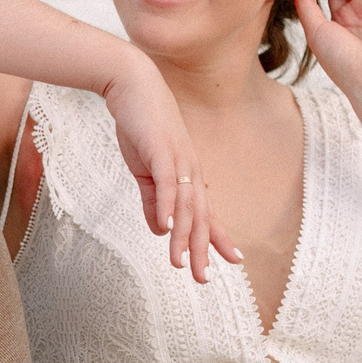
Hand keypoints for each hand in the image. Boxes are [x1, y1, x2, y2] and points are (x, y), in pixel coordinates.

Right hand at [97, 49, 238, 282]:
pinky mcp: (161, 151)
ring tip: (180, 264)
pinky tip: (168, 229)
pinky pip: (168, 185)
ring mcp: (178, 160)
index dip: (217, 238)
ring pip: (186, 207)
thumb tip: (161, 230)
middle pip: (201, 216)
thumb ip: (152, 200)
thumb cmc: (139, 124)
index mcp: (188, 175)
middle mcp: (190, 170)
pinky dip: (170, 208)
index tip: (231, 261)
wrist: (130, 84)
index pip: (206, 212)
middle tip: (204, 278)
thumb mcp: (144, 169)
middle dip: (202, 249)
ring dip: (183, 237)